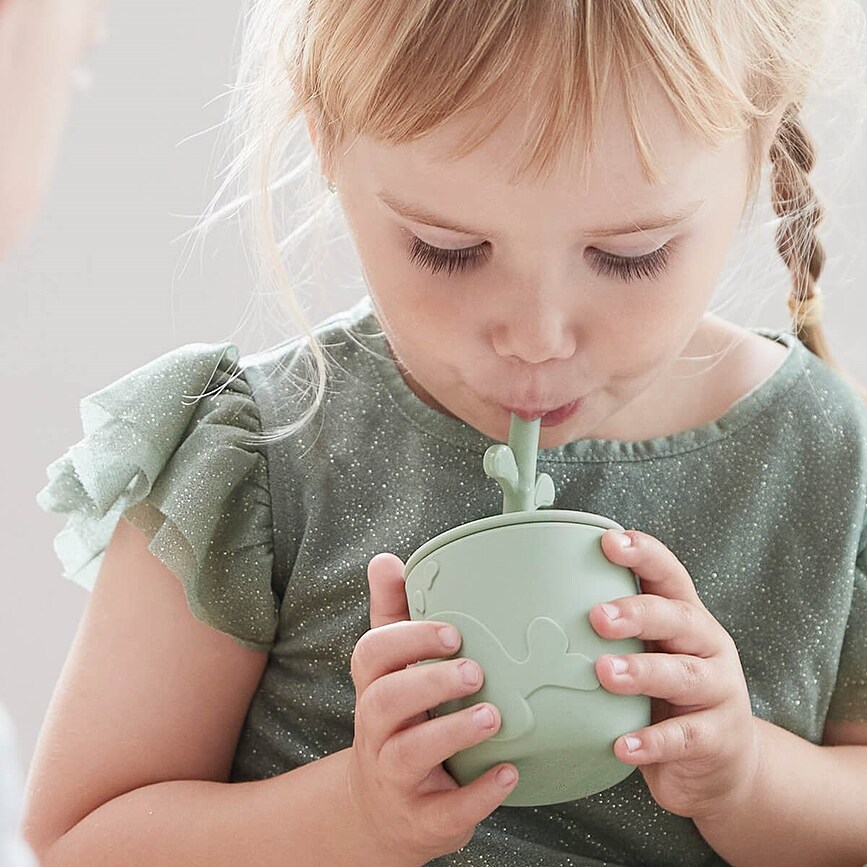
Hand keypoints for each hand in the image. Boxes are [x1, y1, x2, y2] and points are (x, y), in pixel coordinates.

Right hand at [344, 552, 518, 864]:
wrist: (385, 809)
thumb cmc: (401, 719)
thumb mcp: (393, 670)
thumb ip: (393, 614)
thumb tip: (385, 560)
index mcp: (374, 687)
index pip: (372, 655)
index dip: (409, 640)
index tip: (454, 632)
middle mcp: (377, 731)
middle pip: (385, 702)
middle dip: (429, 683)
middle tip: (476, 671)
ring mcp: (394, 777)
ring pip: (407, 755)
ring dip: (451, 733)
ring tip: (494, 716)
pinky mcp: (421, 819)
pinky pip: (444, 812)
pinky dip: (478, 795)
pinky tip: (509, 773)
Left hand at [589, 529, 760, 818]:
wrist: (724, 765)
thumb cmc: (668, 698)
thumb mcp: (650, 655)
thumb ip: (615, 633)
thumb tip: (539, 610)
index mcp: (686, 618)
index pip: (669, 575)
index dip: (644, 554)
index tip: (610, 541)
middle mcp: (708, 647)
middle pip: (678, 618)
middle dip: (638, 613)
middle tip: (597, 617)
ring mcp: (719, 692)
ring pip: (684, 674)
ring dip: (642, 672)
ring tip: (604, 673)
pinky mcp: (718, 738)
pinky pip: (685, 737)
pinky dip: (652, 741)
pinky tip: (622, 744)